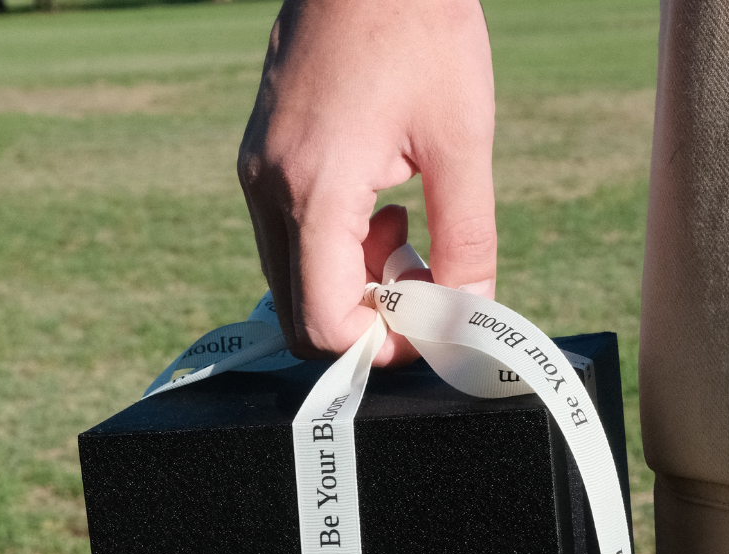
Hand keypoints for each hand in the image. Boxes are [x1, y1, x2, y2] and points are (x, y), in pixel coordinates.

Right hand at [238, 0, 496, 365]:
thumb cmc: (420, 26)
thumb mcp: (462, 142)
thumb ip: (467, 241)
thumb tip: (470, 315)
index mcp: (313, 191)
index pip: (323, 324)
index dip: (381, 346)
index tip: (431, 323)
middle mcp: (269, 190)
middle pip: (302, 317)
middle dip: (370, 319)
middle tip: (423, 278)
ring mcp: (258, 176)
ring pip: (297, 282)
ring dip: (357, 283)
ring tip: (407, 229)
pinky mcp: (264, 162)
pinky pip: (294, 242)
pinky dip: (340, 250)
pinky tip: (382, 205)